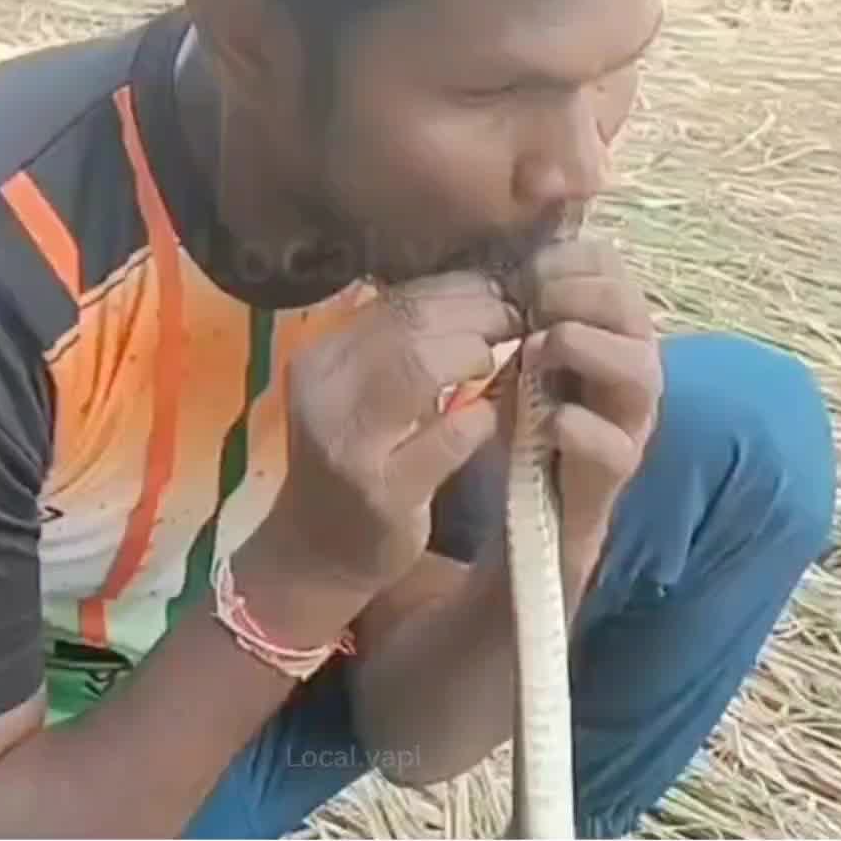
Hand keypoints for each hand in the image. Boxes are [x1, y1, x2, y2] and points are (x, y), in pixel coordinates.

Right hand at [244, 273, 522, 619]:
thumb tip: (485, 288)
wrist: (319, 551)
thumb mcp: (366, 391)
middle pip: (410, 323)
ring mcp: (348, 443)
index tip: (506, 289)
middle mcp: (324, 392)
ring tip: (504, 360)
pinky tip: (489, 418)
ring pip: (418, 365)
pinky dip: (478, 419)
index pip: (397, 300)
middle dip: (478, 314)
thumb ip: (407, 344)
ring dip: (476, 354)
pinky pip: (446, 437)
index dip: (461, 289)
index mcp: (320, 357)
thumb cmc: (358, 458)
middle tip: (521, 318)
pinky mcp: (382, 492)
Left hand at [500, 237, 662, 614]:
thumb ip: (528, 307)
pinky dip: (573, 425)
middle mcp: (638, 363)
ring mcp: (636, 417)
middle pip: (628, 305)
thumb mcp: (528, 349)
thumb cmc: (534, 412)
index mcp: (617, 325)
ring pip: (637, 367)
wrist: (544, 501)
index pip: (610, 265)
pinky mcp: (620, 467)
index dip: (564, 261)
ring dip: (579, 348)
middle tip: (526, 313)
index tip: (520, 277)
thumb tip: (502, 262)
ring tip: (534, 355)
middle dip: (571, 298)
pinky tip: (542, 421)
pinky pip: (611, 441)